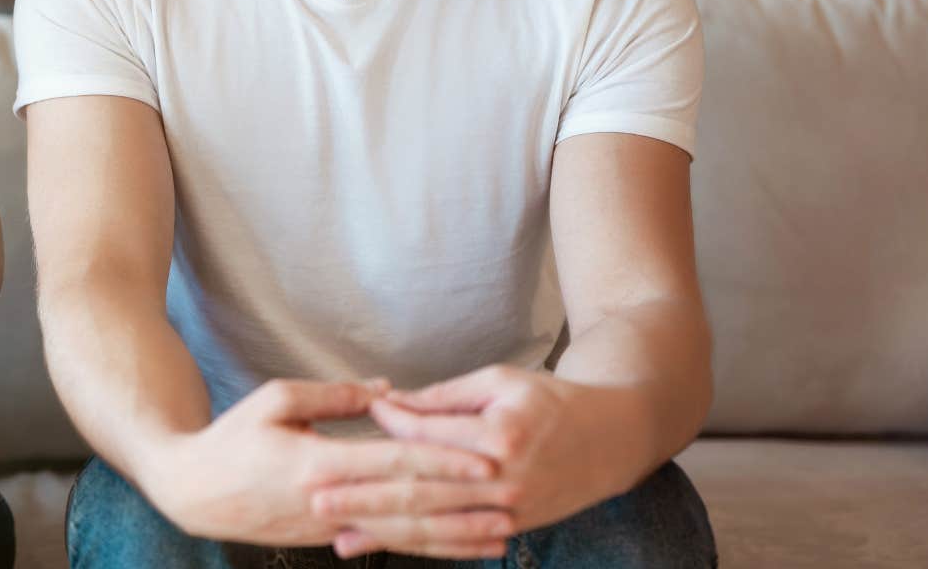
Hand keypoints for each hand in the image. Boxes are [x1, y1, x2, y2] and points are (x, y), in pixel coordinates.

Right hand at [140, 378, 503, 549]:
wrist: (192, 493)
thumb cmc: (231, 439)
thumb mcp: (274, 399)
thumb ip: (332, 395)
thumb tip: (386, 391)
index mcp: (318, 463)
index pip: (393, 462)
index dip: (442, 460)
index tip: (484, 458)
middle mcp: (331, 502)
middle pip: (409, 503)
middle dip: (464, 502)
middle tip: (512, 496)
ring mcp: (331, 527)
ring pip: (403, 534)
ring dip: (456, 535)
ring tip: (501, 533)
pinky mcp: (329, 539)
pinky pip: (387, 543)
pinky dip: (427, 547)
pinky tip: (458, 547)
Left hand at [324, 365, 634, 559]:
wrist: (612, 439)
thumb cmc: (550, 400)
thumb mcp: (499, 380)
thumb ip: (443, 397)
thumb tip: (389, 405)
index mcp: (499, 433)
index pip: (426, 436)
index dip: (384, 428)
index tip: (344, 426)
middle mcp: (503, 478)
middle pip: (421, 489)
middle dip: (364, 496)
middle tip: (315, 496)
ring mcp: (509, 509)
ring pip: (435, 524)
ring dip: (383, 532)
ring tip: (337, 535)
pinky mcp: (512, 526)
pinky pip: (456, 539)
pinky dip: (418, 546)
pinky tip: (384, 547)